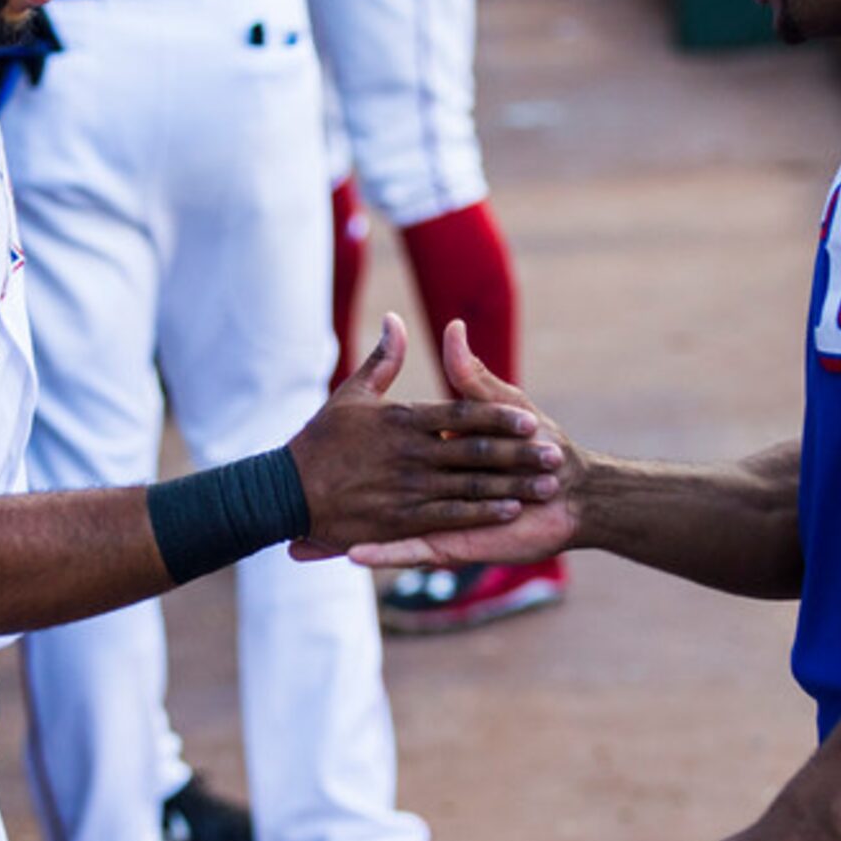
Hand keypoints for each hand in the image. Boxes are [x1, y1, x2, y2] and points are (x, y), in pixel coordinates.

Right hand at [288, 314, 561, 551]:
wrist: (286, 491)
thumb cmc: (322, 441)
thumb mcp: (351, 394)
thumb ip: (382, 360)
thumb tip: (395, 319)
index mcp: (402, 421)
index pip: (460, 414)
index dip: (496, 416)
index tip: (528, 418)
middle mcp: (410, 454)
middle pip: (475, 451)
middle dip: (517, 454)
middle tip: (554, 454)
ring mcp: (407, 489)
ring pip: (470, 485)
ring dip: (510, 484)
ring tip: (544, 483)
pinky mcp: (401, 521)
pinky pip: (450, 516)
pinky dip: (481, 512)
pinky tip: (508, 509)